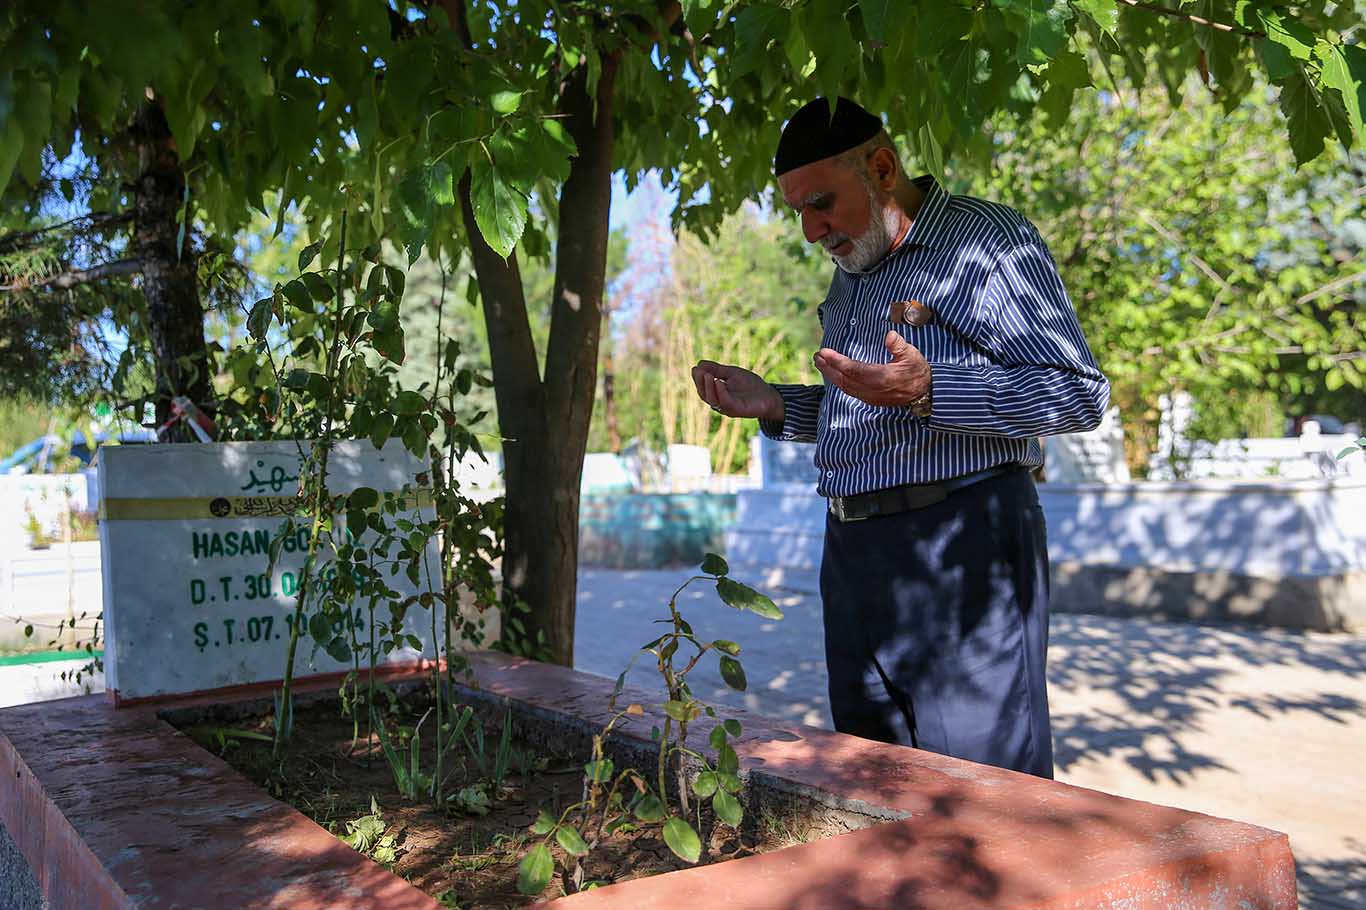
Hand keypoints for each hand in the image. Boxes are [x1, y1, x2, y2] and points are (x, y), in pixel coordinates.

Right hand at [691, 360, 784, 421]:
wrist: (769, 395)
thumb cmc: (750, 385)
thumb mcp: (732, 373)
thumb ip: (717, 369)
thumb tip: (699, 363)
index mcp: (716, 394)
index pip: (703, 387)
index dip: (697, 378)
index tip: (695, 368)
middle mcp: (719, 402)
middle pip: (704, 394)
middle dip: (700, 382)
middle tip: (700, 371)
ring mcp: (727, 407)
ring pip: (712, 399)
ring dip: (708, 387)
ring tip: (707, 375)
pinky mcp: (737, 410)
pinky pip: (725, 401)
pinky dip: (720, 391)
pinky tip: (718, 381)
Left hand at [812, 331, 930, 406]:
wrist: (924, 393)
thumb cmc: (918, 371)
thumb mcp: (912, 355)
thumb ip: (899, 346)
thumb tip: (890, 336)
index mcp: (881, 378)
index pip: (852, 369)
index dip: (836, 361)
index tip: (824, 352)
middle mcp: (872, 390)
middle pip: (843, 379)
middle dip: (828, 368)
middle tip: (817, 356)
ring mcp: (870, 396)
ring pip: (844, 387)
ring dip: (830, 375)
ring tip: (820, 364)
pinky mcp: (870, 400)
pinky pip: (849, 391)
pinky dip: (839, 382)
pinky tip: (833, 375)